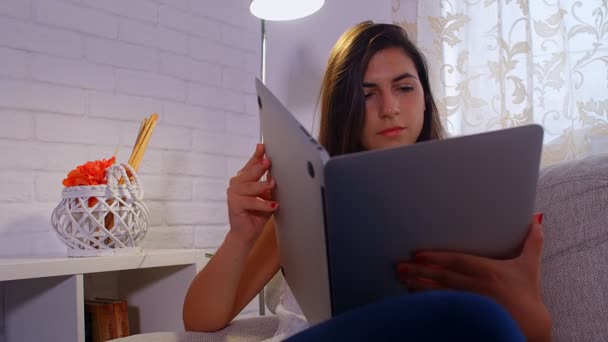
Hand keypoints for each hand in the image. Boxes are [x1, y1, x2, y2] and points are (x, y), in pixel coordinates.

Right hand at [226, 143, 277, 246]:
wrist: (246, 233)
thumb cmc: (257, 213)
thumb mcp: (266, 195)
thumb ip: (268, 184)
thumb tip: (276, 173)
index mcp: (244, 178)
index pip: (251, 164)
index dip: (257, 155)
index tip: (262, 146)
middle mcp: (237, 183)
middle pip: (250, 172)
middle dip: (259, 167)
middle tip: (268, 161)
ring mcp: (234, 193)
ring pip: (250, 186)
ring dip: (262, 186)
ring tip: (273, 184)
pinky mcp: (234, 204)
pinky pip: (251, 202)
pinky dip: (263, 204)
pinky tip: (273, 205)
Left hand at [396, 214, 551, 341]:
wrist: (532, 326)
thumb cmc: (528, 295)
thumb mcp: (529, 266)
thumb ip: (532, 243)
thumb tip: (536, 220)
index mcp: (488, 272)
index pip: (456, 262)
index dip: (435, 257)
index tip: (417, 254)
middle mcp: (477, 287)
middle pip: (443, 277)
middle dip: (420, 272)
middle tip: (400, 267)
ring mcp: (471, 304)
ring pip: (440, 295)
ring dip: (420, 288)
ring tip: (403, 281)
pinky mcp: (468, 317)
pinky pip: (444, 310)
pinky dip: (428, 305)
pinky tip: (415, 301)